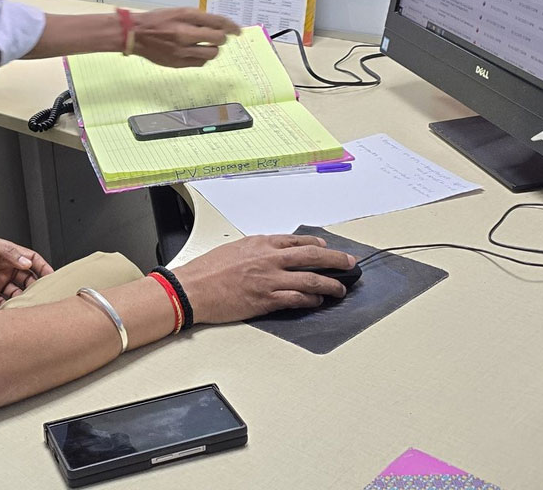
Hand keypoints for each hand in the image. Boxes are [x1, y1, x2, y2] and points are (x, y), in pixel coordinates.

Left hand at [0, 233, 53, 306]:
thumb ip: (6, 252)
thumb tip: (26, 262)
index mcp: (6, 253)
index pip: (31, 260)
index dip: (43, 267)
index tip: (52, 278)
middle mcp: (3, 268)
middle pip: (26, 279)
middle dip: (35, 288)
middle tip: (41, 298)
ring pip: (16, 293)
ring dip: (22, 300)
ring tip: (26, 308)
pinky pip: (1, 303)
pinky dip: (7, 308)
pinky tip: (8, 312)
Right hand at [130, 7, 240, 67]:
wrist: (135, 34)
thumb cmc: (158, 20)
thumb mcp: (179, 11)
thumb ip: (199, 17)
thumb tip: (219, 25)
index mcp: (186, 18)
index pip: (217, 22)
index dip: (231, 27)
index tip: (237, 31)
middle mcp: (185, 34)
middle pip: (218, 39)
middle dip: (220, 38)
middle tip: (215, 37)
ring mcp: (181, 51)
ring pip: (211, 54)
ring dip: (212, 49)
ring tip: (205, 45)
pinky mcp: (178, 63)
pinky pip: (200, 63)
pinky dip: (202, 57)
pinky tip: (195, 52)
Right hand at [174, 235, 355, 323]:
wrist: (192, 288)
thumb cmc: (206, 271)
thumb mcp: (233, 250)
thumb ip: (255, 251)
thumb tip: (271, 256)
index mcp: (260, 244)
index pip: (297, 241)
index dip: (316, 244)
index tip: (326, 247)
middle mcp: (269, 259)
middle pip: (312, 257)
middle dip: (336, 260)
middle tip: (349, 263)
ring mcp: (270, 280)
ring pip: (311, 279)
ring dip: (330, 284)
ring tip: (340, 288)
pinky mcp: (267, 300)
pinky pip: (297, 299)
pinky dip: (311, 300)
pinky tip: (318, 301)